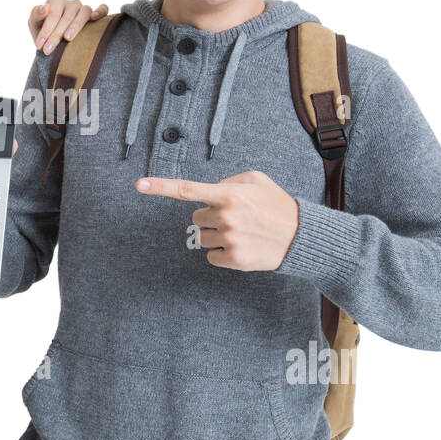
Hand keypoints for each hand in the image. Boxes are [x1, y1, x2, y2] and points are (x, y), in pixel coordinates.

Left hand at [28, 0, 109, 54]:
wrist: (55, 44)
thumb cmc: (44, 32)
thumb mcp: (35, 24)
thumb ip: (36, 14)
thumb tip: (45, 8)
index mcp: (56, 0)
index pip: (53, 13)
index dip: (46, 29)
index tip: (40, 45)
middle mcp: (72, 3)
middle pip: (67, 15)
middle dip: (56, 34)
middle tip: (48, 50)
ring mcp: (84, 8)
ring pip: (84, 12)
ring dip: (76, 25)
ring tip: (68, 39)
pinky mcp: (97, 14)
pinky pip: (103, 9)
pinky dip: (100, 11)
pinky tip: (94, 18)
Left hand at [135, 170, 299, 270]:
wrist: (301, 236)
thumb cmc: (277, 205)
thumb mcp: (256, 179)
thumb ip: (228, 180)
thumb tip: (209, 191)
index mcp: (228, 194)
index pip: (187, 189)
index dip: (160, 186)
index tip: (139, 184)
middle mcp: (225, 216)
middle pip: (196, 217)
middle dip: (211, 216)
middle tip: (235, 218)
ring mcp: (229, 240)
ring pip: (202, 237)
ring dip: (216, 235)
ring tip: (242, 232)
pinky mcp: (233, 260)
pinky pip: (211, 256)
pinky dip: (221, 253)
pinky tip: (241, 246)